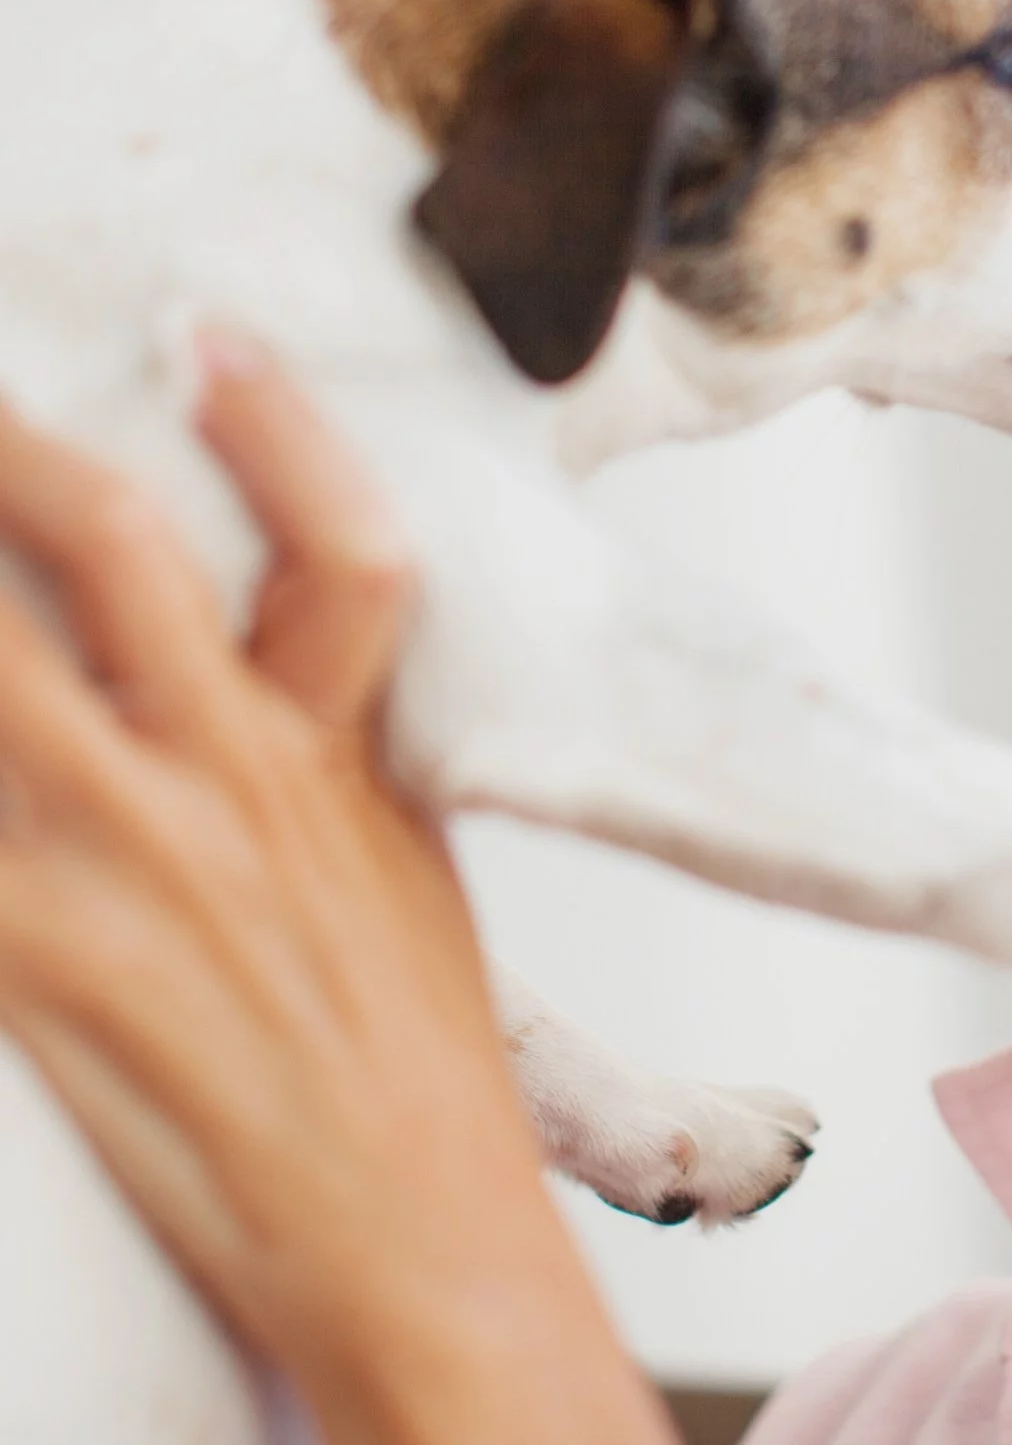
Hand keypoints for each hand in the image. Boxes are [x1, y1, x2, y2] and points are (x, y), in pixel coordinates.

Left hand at [0, 332, 674, 1444]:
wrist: (406, 1238)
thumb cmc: (409, 1068)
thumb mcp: (402, 874)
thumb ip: (327, 760)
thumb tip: (251, 677)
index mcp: (345, 764)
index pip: (341, 548)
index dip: (280, 426)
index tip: (209, 336)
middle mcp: (236, 788)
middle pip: (116, 550)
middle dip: (15, 447)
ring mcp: (123, 872)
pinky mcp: (31, 966)